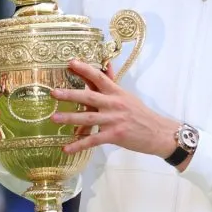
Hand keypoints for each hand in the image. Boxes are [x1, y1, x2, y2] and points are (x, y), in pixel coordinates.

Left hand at [52, 59, 176, 156]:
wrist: (158, 133)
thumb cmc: (141, 114)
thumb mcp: (128, 97)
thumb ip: (113, 84)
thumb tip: (106, 66)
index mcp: (117, 93)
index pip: (100, 78)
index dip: (85, 70)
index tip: (71, 63)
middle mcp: (115, 105)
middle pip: (90, 98)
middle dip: (70, 95)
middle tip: (54, 93)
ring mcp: (114, 120)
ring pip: (89, 118)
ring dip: (70, 118)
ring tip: (54, 118)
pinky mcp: (115, 135)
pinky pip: (93, 140)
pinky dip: (79, 145)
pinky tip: (67, 148)